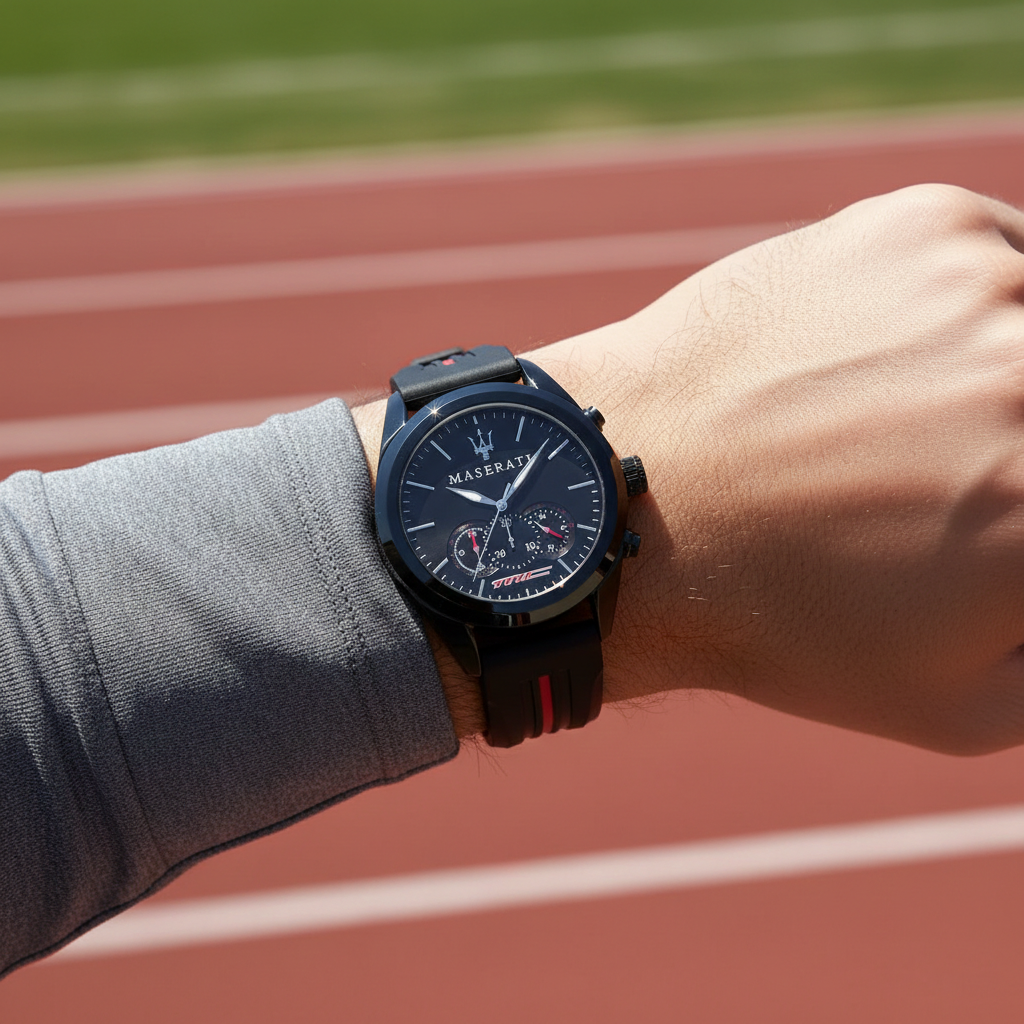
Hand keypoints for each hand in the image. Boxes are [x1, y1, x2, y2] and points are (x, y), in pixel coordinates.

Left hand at [355, 184, 1023, 747]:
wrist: (629, 499)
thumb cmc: (781, 619)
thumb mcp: (965, 699)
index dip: (1022, 507)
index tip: (998, 511)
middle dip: (1007, 452)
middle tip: (957, 474)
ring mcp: (991, 283)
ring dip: (1012, 376)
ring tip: (913, 430)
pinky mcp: (925, 226)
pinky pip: (1007, 263)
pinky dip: (981, 312)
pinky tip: (893, 364)